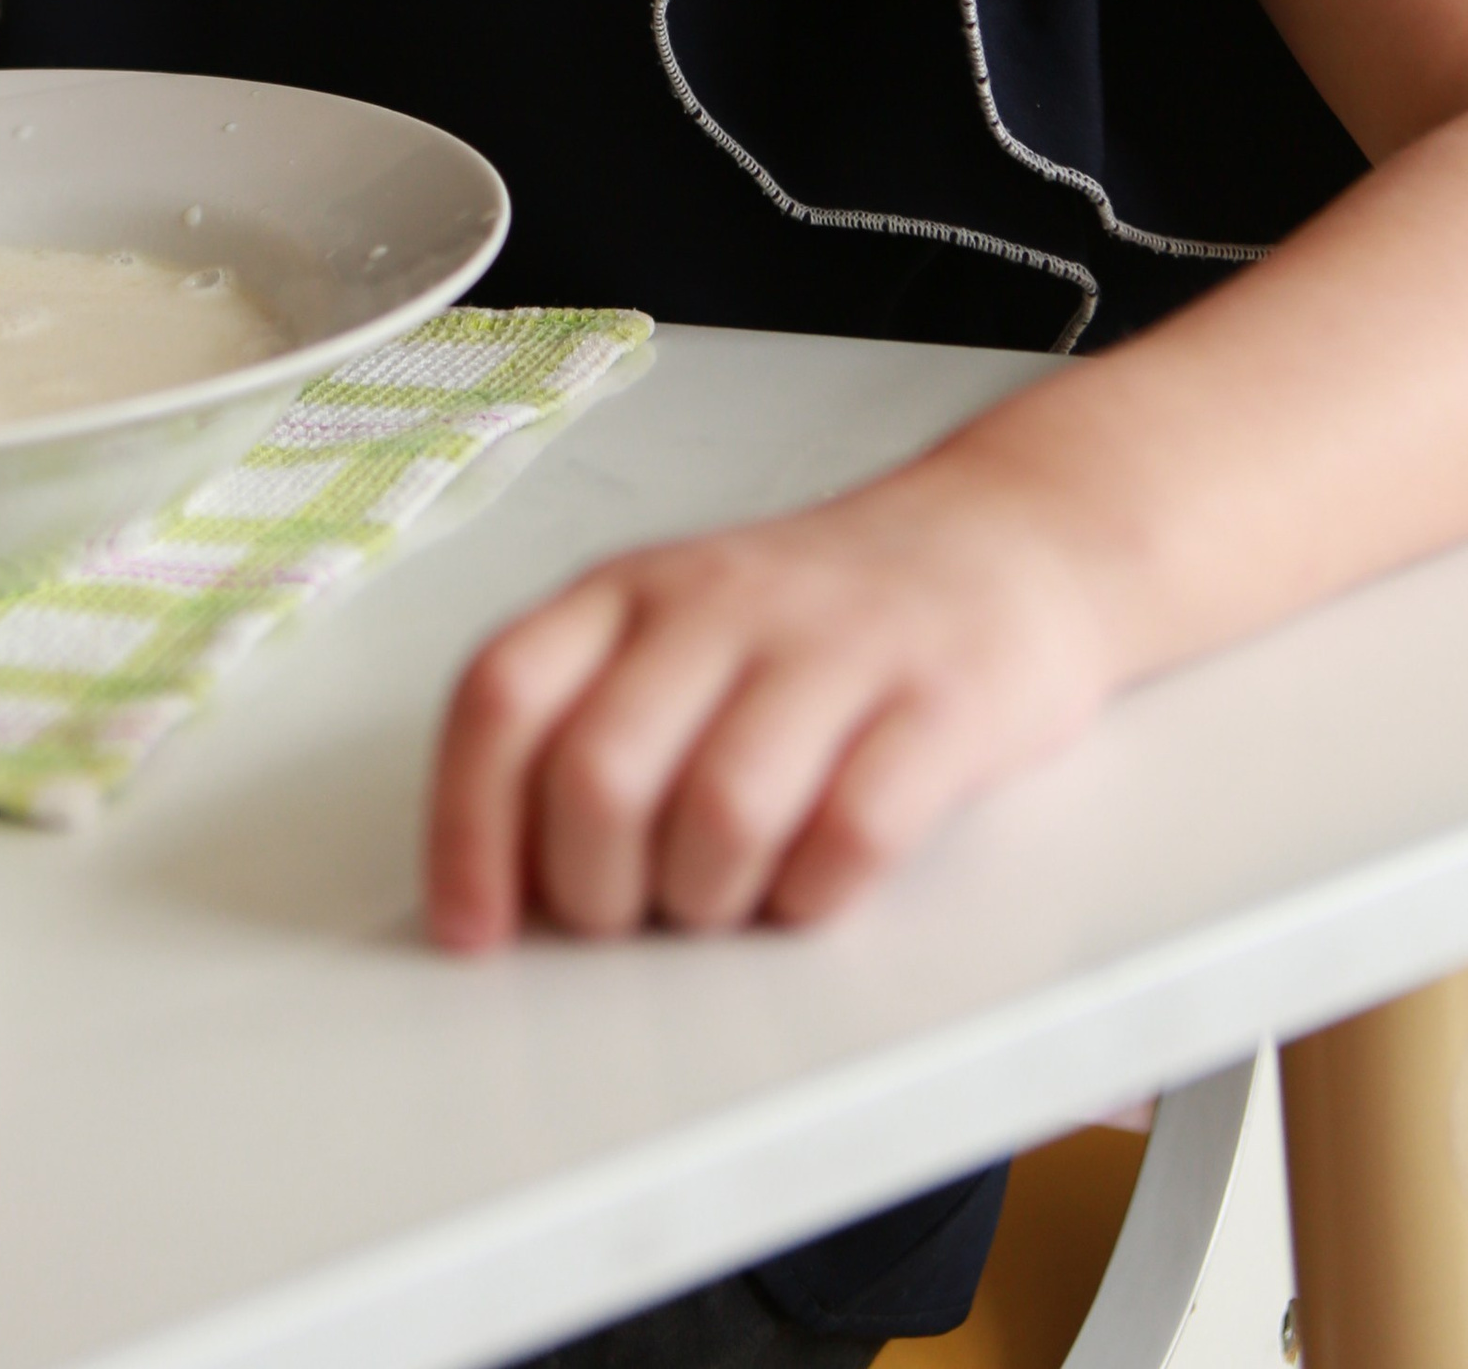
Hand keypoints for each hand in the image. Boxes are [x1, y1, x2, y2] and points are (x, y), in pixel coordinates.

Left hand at [424, 465, 1119, 947]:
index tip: (472, 929)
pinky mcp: (941, 703)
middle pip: (599, 774)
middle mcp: (718, 604)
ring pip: (721, 813)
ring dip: (710, 902)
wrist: (1001, 539)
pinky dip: (817, 896)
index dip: (466, 829)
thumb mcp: (673, 629)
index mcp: (628, 590)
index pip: (502, 695)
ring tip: (730, 899)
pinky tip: (815, 883)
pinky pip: (853, 833)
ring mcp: (834, 647)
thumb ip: (584, 721)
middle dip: (597, 893)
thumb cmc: (816, 618)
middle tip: (632, 914)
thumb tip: (497, 882)